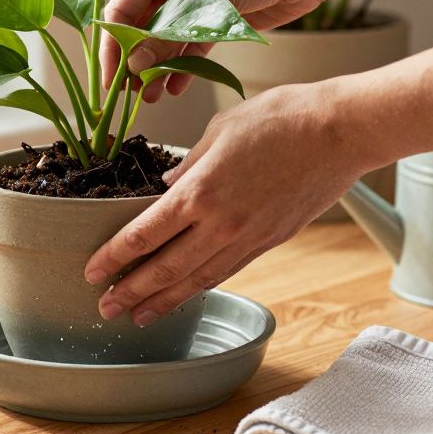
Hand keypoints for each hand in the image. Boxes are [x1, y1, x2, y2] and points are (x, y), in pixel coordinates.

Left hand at [83, 81, 373, 325]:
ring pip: (197, 279)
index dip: (115, 256)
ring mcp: (248, 237)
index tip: (92, 270)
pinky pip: (227, 270)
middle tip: (104, 307)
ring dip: (163, 301)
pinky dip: (200, 286)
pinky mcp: (270, 241)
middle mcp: (221, 224)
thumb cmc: (282, 118)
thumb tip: (165, 190)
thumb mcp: (220, 129)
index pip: (145, 234)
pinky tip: (186, 293)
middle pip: (165, 269)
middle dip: (130, 291)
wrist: (340, 132)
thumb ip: (188, 166)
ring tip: (138, 316)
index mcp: (201, 192)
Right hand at [101, 0, 331, 101]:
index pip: (122, 7)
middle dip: (134, 60)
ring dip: (156, 68)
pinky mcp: (212, 20)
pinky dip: (180, 67)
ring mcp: (190, 0)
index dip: (114, 45)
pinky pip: (187, 48)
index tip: (111, 79)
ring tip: (150, 96)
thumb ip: (167, 35)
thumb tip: (135, 65)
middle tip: (129, 93)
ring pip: (162, 41)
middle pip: (139, 27)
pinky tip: (174, 88)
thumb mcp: (206, 0)